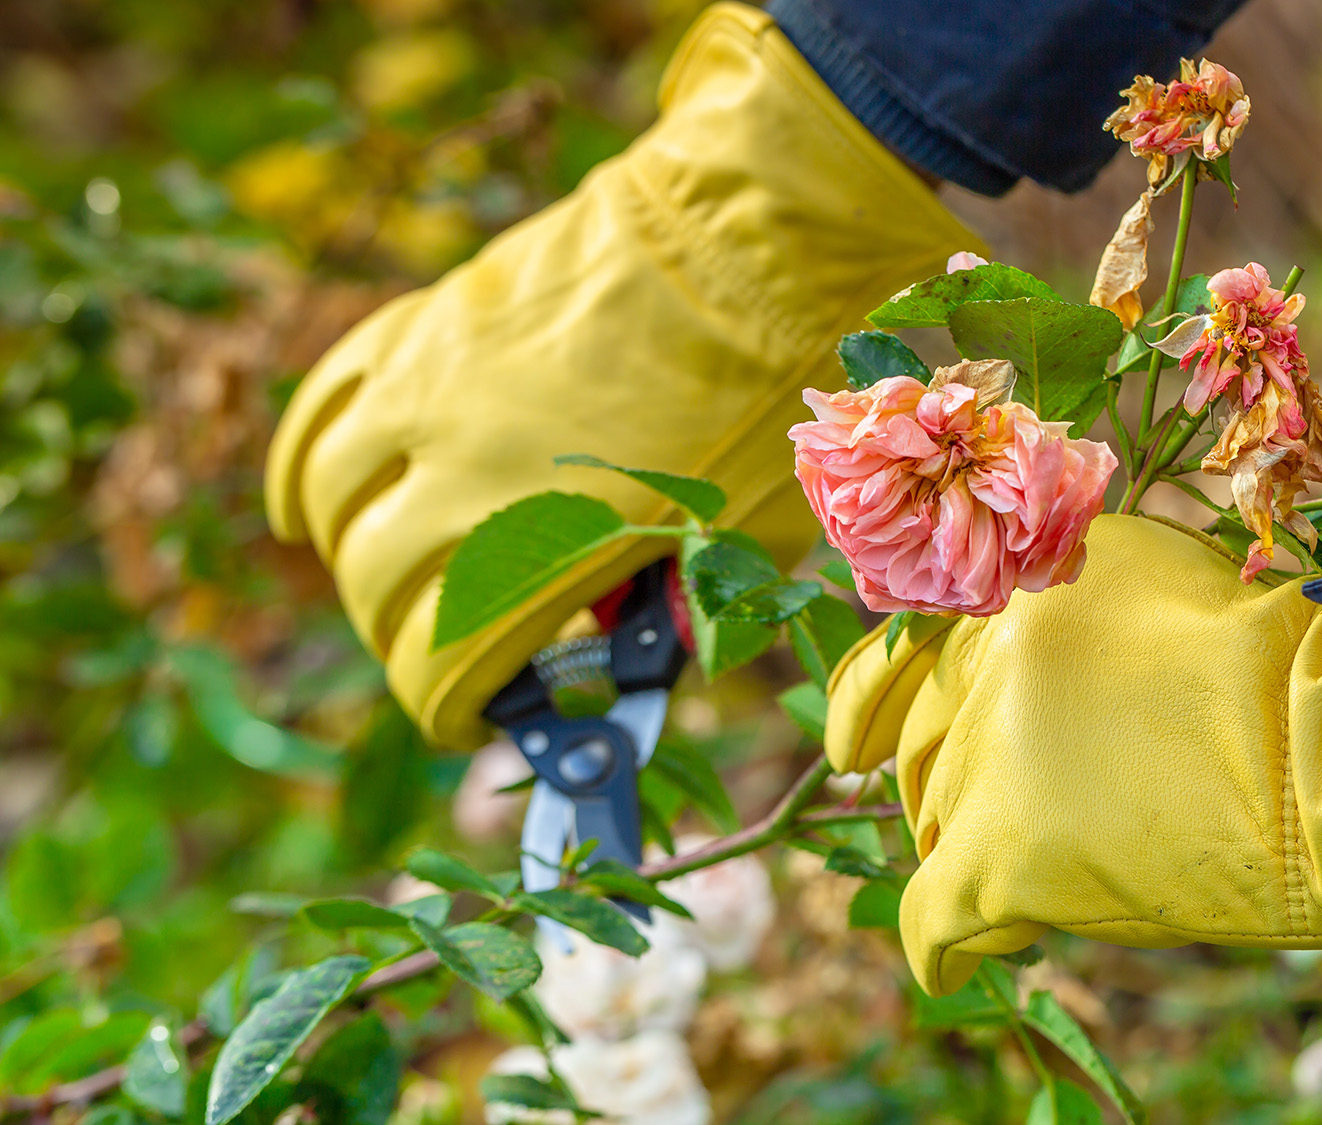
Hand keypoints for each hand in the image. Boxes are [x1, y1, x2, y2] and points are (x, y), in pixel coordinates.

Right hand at [264, 2, 977, 747]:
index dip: (450, 708)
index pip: (444, 661)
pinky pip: (327, 403)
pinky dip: (303, 464)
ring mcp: (431, 390)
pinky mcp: (428, 326)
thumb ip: (681, 604)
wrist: (755, 239)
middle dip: (401, 639)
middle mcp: (465, 470)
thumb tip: (641, 650)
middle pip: (376, 588)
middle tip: (443, 651)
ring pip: (332, 499)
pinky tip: (306, 505)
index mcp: (550, 540)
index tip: (469, 717)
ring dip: (346, 556)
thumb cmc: (772, 393)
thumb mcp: (746, 532)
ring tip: (383, 582)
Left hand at [825, 514, 1321, 1045]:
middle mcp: (976, 678)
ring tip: (1030, 860)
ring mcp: (982, 769)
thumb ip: (1065, 583)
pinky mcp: (999, 860)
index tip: (852, 741)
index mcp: (1007, 602)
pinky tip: (948, 955)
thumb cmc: (1264, 653)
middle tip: (1007, 805)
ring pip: (933, 825)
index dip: (871, 703)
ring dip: (967, 845)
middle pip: (923, 749)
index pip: (897, 658)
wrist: (1321, 740)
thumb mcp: (1152, 567)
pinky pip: (932, 917)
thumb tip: (1026, 600)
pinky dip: (938, 939)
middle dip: (950, 778)